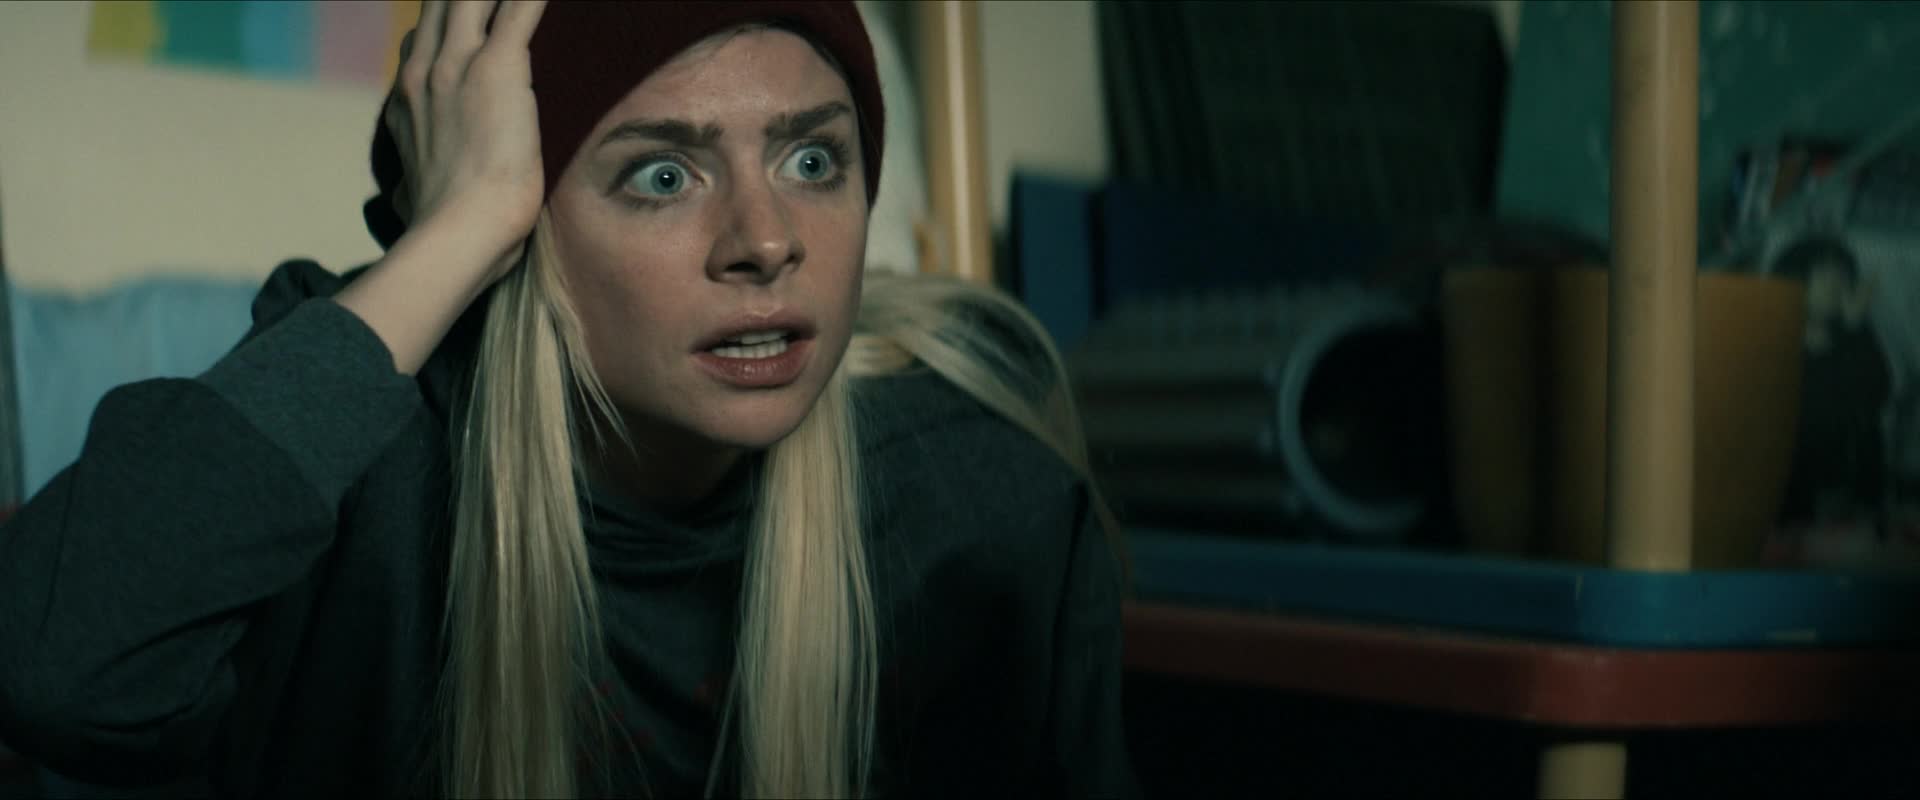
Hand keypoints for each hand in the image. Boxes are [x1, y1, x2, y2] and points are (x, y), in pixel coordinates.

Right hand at [384, 0, 546, 285]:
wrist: (459, 232)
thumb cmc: (443, 225)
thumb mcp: (408, 193)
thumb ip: (408, 181)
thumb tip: (403, 199)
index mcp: (407, 100)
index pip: (420, 42)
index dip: (443, 26)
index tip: (465, 24)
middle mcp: (425, 73)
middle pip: (441, 6)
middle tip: (486, 3)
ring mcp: (457, 65)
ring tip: (514, 1)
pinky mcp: (498, 68)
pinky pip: (519, 10)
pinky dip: (533, 0)